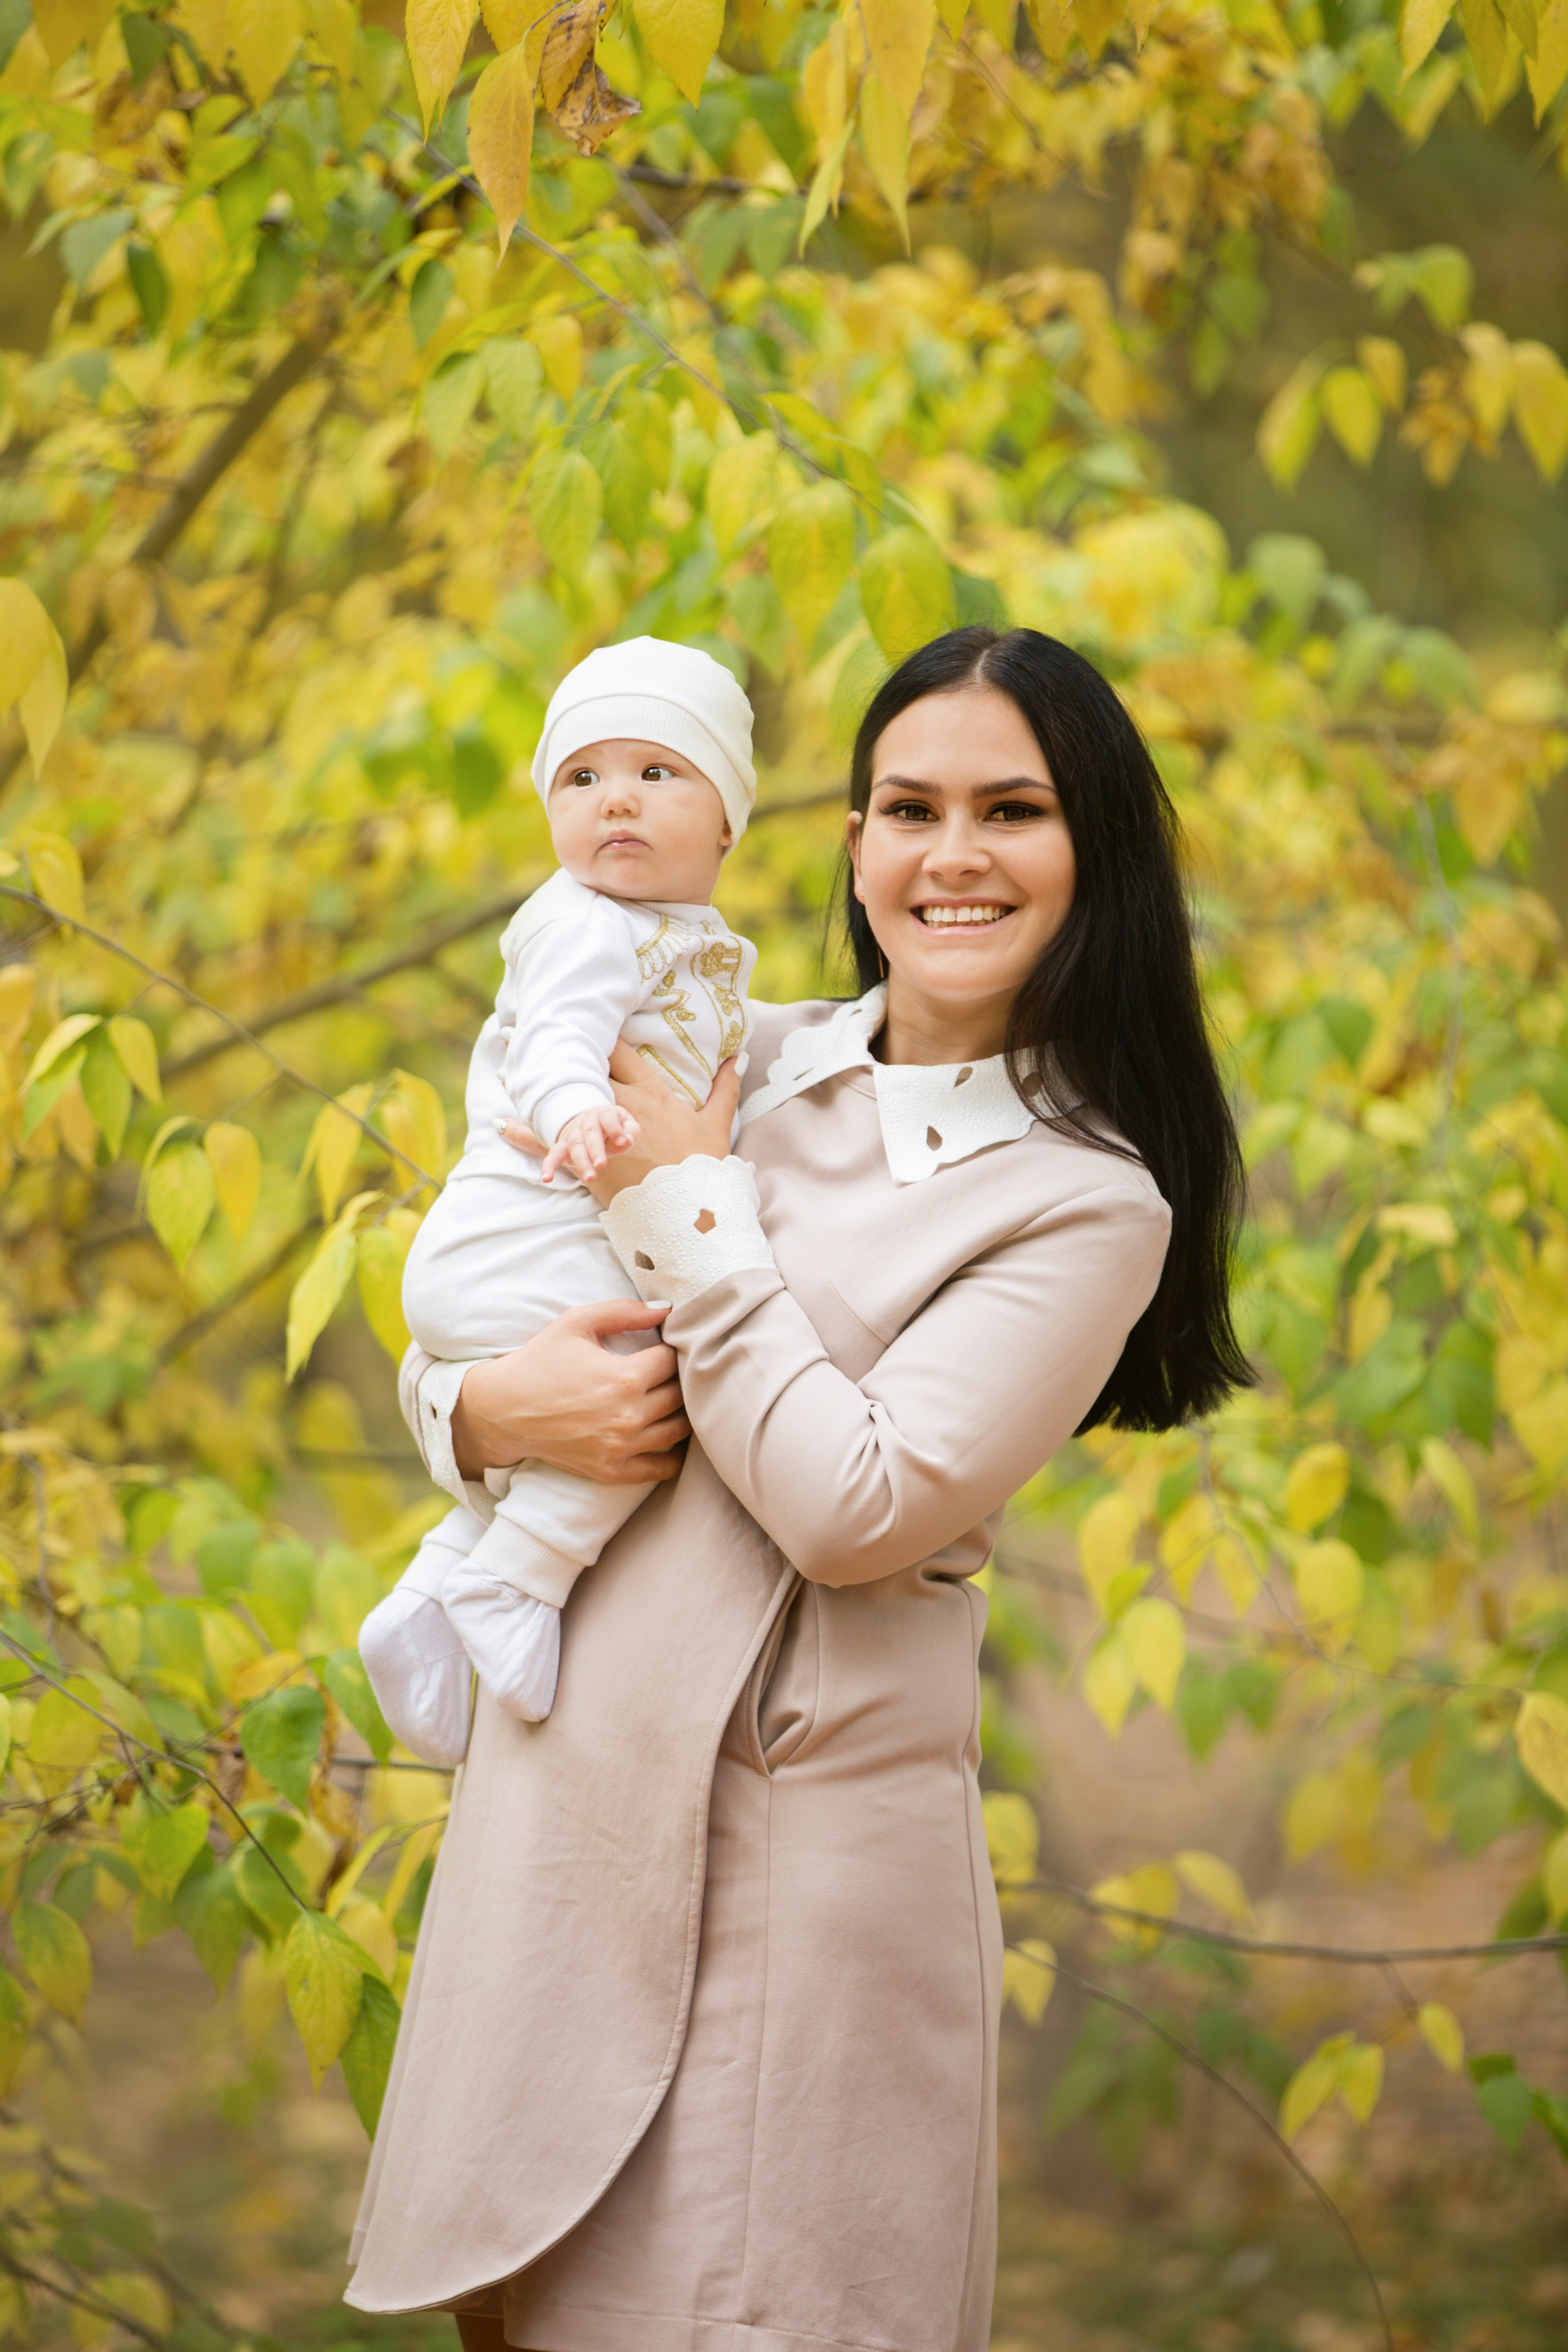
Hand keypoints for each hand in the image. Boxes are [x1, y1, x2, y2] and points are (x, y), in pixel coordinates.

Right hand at [449, 1300, 689, 1483]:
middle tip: (663, 1373)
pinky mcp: (613, 1471)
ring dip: (681, 1413)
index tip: (659, 1348)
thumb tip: (665, 1309)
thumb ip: (623, 1311)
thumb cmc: (539, 1362)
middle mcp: (628, 1416)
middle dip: (677, 1380)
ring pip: (679, 1431)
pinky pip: (662, 1467)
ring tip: (669, 1400)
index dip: (669, 1349)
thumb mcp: (575, 1323)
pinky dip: (672, 1454)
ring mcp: (622, 1448)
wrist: (503, 1410)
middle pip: (681, 1395)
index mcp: (624, 1378)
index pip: (672, 1360)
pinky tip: (666, 1436)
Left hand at [494, 1047, 739, 1205]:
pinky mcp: (588, 1163)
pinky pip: (549, 1146)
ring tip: (505, 1073)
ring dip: (531, 1088)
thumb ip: (725, 1088)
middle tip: (523, 1034)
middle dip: (556, 1052)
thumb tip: (736, 1057)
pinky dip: (524, 1135)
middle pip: (582, 1070)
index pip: (619, 1052)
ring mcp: (600, 1135)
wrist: (691, 1214)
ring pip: (560, 1103)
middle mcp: (620, 1107)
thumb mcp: (718, 1125)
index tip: (578, 1016)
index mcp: (651, 1094)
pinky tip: (501, 1125)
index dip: (597, 1034)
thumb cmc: (703, 1169)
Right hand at [540, 1102, 640, 1185]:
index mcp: (604, 1114)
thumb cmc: (613, 1127)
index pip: (608, 1118)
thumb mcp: (627, 1125)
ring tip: (590, 1177)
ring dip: (581, 1162)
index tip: (623, 1142)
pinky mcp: (563, 1146)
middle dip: (595, 1150)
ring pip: (575, 1145)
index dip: (615, 1129)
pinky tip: (546, 1178)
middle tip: (602, 1165)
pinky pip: (553, 1154)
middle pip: (590, 1134)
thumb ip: (631, 1132)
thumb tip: (627, 1141)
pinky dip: (549, 1165)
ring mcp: (573, 1133)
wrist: (590, 1121)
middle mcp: (586, 1121)